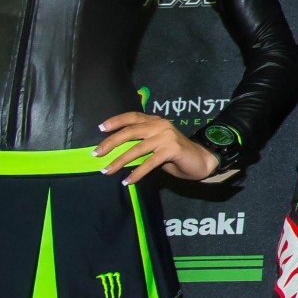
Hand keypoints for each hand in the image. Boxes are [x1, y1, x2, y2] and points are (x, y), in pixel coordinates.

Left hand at [96, 112, 221, 184]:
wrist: (200, 160)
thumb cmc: (174, 154)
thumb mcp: (156, 145)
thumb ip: (140, 143)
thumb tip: (114, 152)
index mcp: (155, 121)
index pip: (132, 116)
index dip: (116, 121)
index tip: (100, 129)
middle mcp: (160, 125)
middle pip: (131, 131)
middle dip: (111, 142)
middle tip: (97, 153)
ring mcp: (167, 137)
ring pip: (137, 148)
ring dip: (119, 161)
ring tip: (107, 171)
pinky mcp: (172, 150)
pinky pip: (149, 162)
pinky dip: (136, 173)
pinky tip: (127, 181)